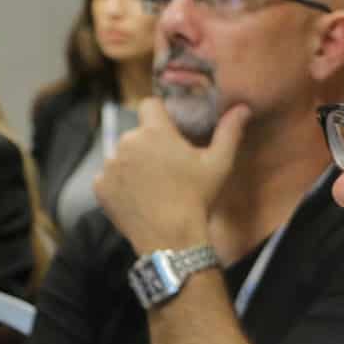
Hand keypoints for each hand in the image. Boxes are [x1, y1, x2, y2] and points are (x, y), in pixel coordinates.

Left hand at [94, 98, 249, 253]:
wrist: (171, 239)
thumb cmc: (197, 199)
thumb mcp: (219, 164)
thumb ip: (229, 131)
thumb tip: (243, 108)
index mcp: (155, 131)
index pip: (149, 104)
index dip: (159, 115)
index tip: (169, 132)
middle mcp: (127, 142)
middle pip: (136, 134)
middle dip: (148, 145)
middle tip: (166, 169)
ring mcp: (110, 165)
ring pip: (121, 156)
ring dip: (132, 165)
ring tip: (152, 187)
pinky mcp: (100, 187)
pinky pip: (107, 178)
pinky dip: (119, 185)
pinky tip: (137, 199)